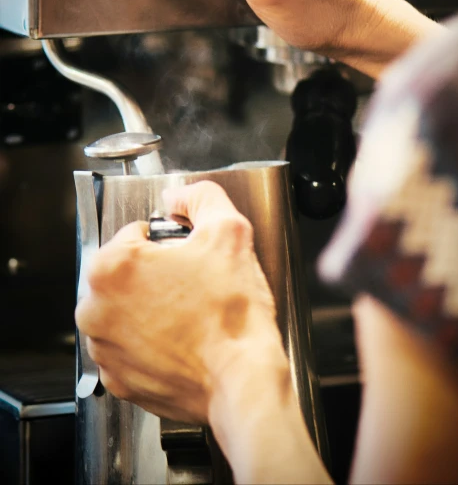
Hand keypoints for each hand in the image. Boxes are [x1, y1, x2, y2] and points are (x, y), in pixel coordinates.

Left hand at [75, 180, 285, 425]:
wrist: (242, 381)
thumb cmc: (231, 314)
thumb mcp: (228, 230)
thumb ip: (201, 197)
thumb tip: (181, 196)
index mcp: (111, 267)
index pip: (136, 234)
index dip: (169, 240)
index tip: (188, 257)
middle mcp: (95, 309)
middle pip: (126, 273)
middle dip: (156, 275)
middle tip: (193, 285)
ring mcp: (104, 349)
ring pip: (127, 310)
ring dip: (151, 307)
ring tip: (190, 314)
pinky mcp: (118, 380)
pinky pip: (131, 347)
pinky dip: (151, 342)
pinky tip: (182, 340)